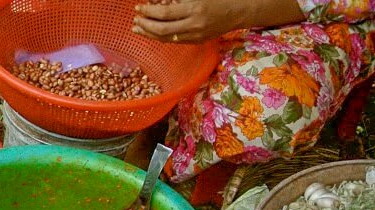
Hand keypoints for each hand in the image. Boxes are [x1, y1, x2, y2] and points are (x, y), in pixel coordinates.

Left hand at [133, 0, 303, 42]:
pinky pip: (174, 41)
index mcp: (195, 8)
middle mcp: (195, 24)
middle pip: (162, 29)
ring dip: (149, 34)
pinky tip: (152, 32)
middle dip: (145, 26)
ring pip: (166, 38)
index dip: (149, 12)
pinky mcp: (197, 41)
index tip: (138, 8)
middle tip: (135, 21)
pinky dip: (161, 37)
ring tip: (138, 28)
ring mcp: (196, 35)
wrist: (240, 9)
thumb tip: (158, 1)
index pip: (165, 14)